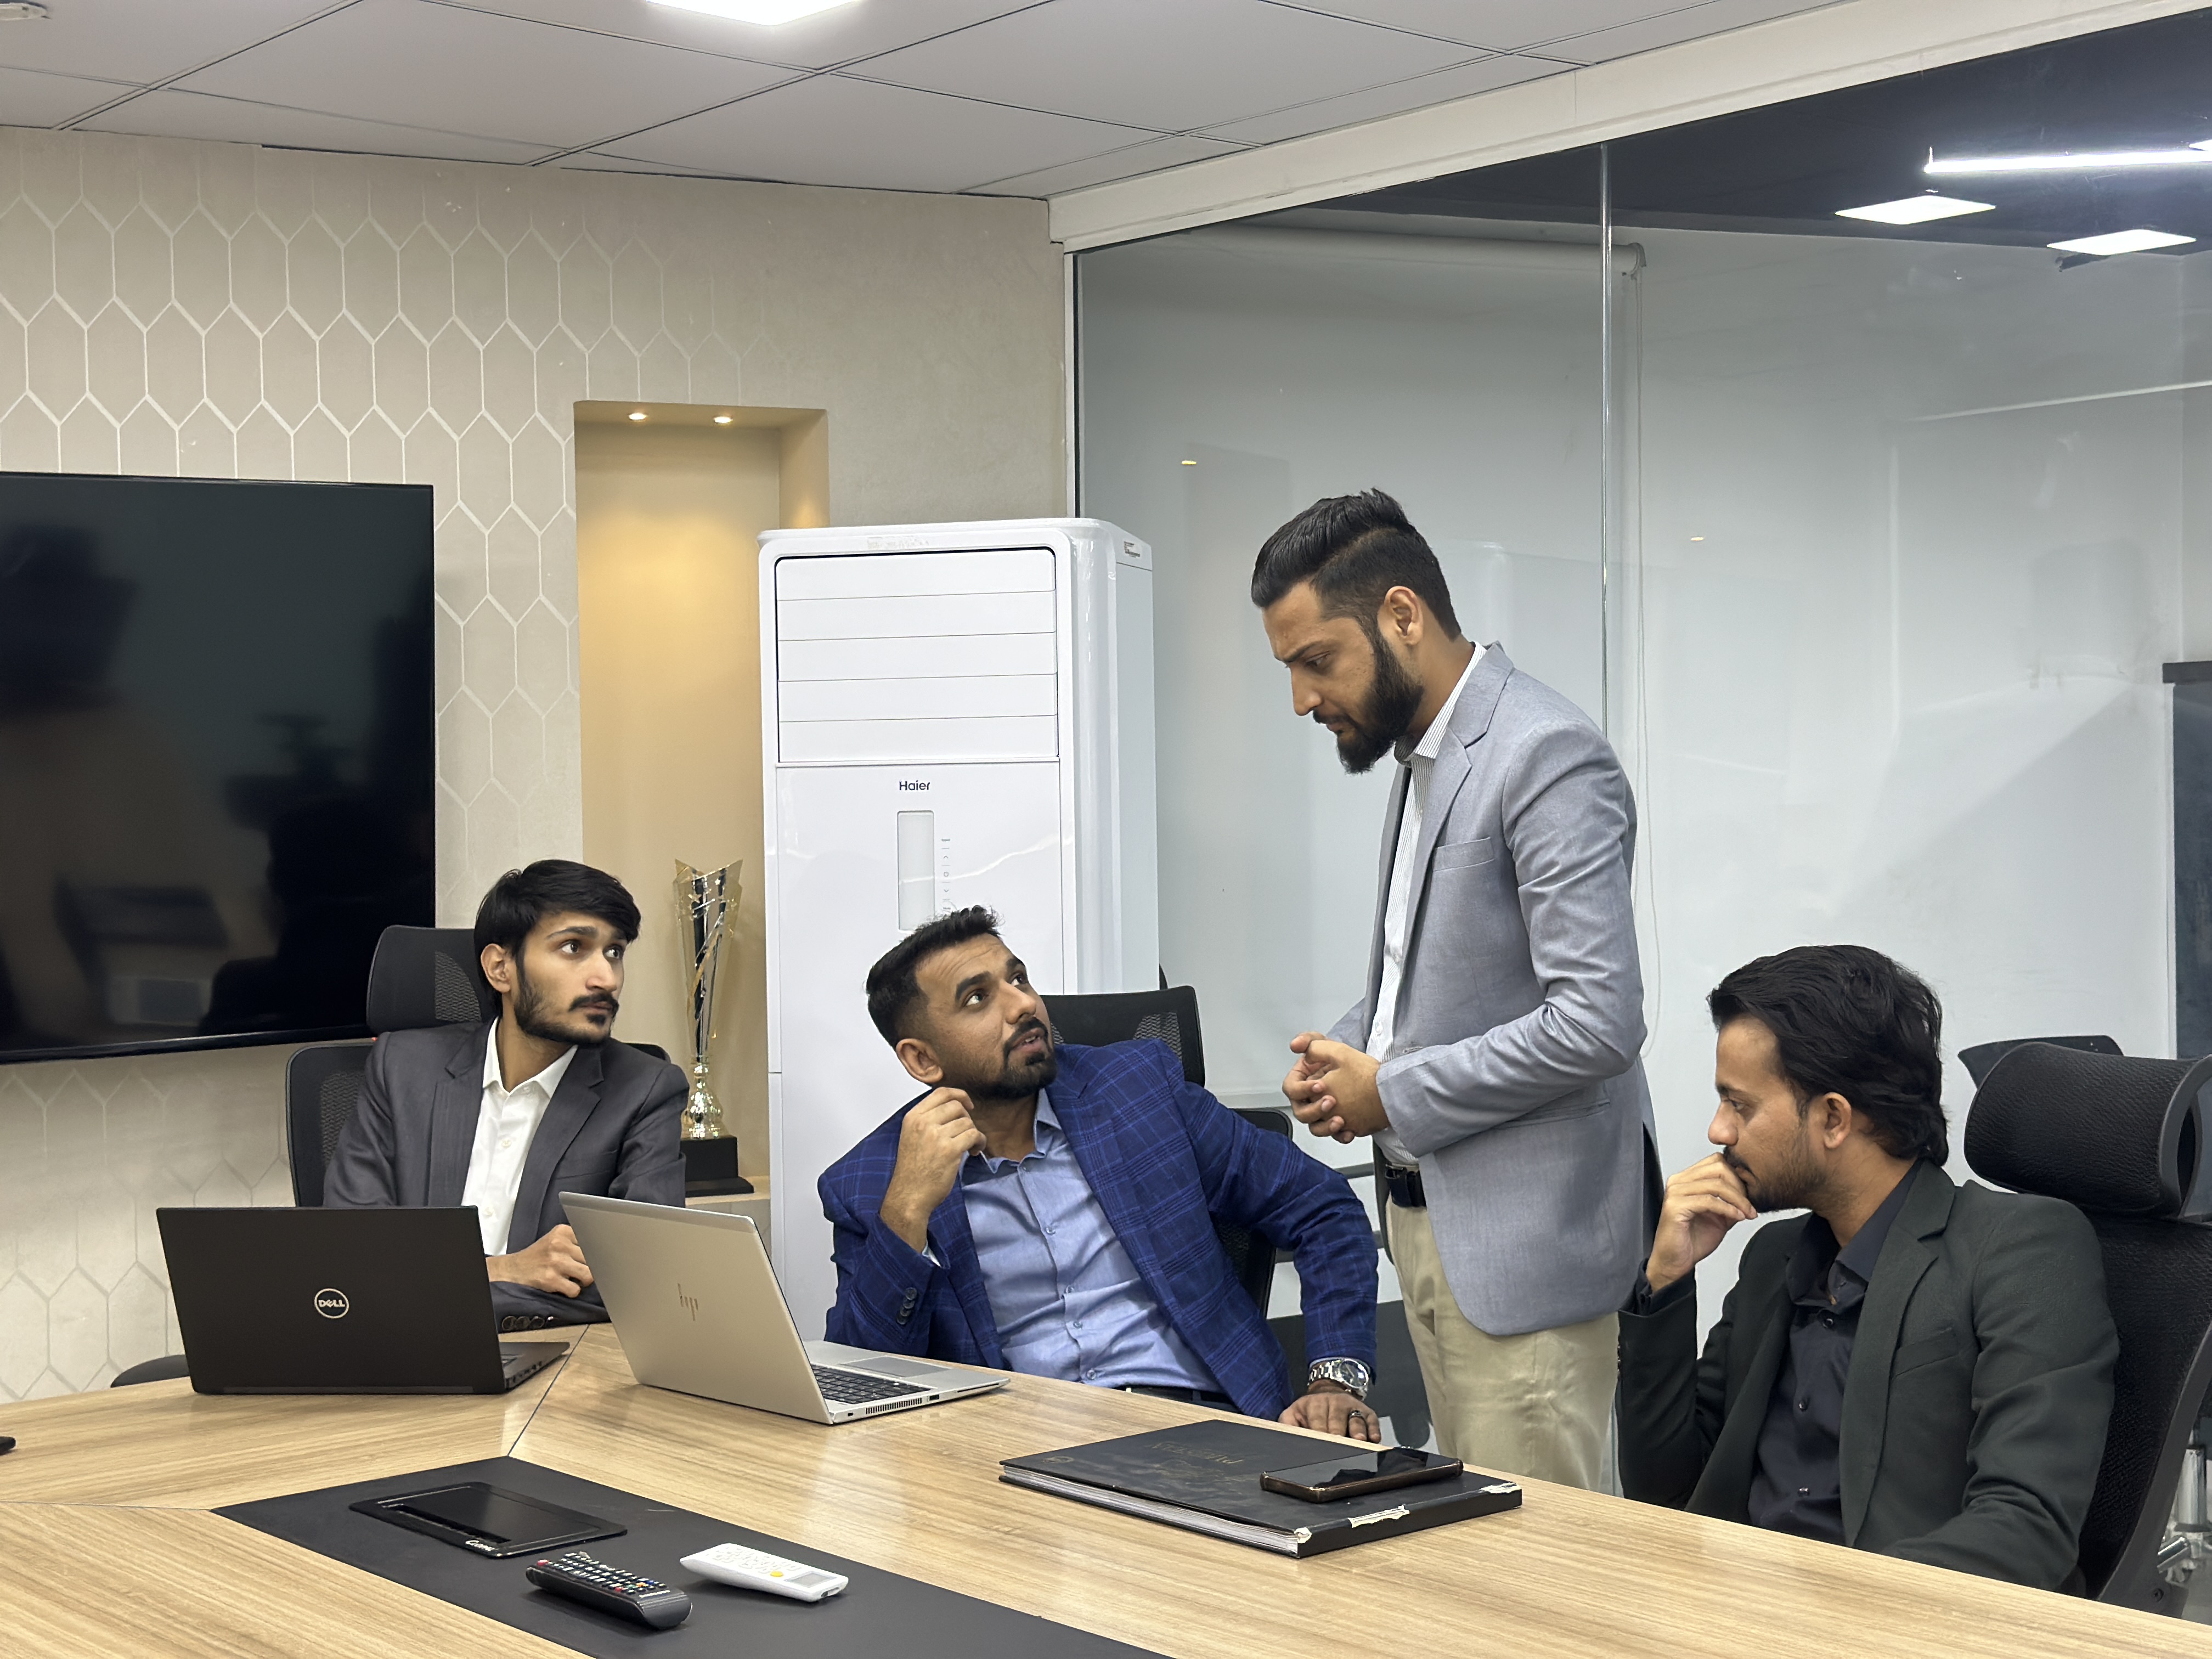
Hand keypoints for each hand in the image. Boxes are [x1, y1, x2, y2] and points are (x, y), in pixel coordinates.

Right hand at [488, 1223, 591, 1295]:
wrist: (514, 1268)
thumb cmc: (539, 1255)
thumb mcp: (556, 1239)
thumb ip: (577, 1241)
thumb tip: (605, 1250)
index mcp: (562, 1232)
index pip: (593, 1240)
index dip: (597, 1252)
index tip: (598, 1256)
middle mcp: (559, 1244)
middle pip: (593, 1258)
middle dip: (591, 1267)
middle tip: (582, 1269)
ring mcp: (556, 1262)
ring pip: (588, 1275)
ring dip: (585, 1280)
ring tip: (577, 1279)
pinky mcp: (551, 1279)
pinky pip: (575, 1290)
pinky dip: (573, 1291)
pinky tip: (566, 1286)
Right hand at [879, 1088, 985, 1252]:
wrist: (908, 1197)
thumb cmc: (912, 1172)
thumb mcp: (912, 1137)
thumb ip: (928, 1121)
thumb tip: (954, 1108)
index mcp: (913, 1118)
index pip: (941, 1093)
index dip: (959, 1095)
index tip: (967, 1104)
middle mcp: (923, 1123)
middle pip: (957, 1106)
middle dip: (967, 1119)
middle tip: (966, 1133)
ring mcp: (936, 1136)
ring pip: (967, 1122)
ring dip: (974, 1133)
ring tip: (970, 1146)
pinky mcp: (950, 1150)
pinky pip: (974, 1135)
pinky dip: (979, 1142)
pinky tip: (974, 1151)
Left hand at [1279, 1383, 1380, 1441]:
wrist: (1328, 1391)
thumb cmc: (1309, 1411)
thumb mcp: (1293, 1413)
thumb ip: (1287, 1425)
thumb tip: (1283, 1437)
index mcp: (1315, 1404)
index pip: (1317, 1420)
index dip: (1318, 1432)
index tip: (1319, 1442)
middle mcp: (1335, 1403)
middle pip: (1337, 1419)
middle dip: (1338, 1433)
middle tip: (1338, 1445)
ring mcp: (1352, 1406)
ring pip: (1356, 1418)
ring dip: (1357, 1430)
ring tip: (1358, 1441)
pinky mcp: (1367, 1411)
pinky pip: (1372, 1419)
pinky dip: (1374, 1429)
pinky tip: (1374, 1439)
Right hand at [1284, 1033, 1388, 1143]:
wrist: (1384, 1087)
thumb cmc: (1361, 1069)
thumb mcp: (1338, 1050)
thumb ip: (1313, 1043)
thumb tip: (1296, 1046)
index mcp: (1308, 1079)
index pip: (1291, 1087)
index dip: (1301, 1088)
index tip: (1319, 1085)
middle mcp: (1313, 1097)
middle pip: (1300, 1110)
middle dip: (1314, 1109)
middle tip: (1330, 1101)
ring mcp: (1325, 1112)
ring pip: (1315, 1126)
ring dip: (1325, 1126)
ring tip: (1339, 1120)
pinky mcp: (1338, 1124)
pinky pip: (1334, 1135)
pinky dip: (1341, 1135)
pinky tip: (1348, 1131)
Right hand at [1645, 1153, 1757, 1293]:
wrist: (1676, 1262)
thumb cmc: (1693, 1239)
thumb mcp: (1720, 1216)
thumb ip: (1731, 1201)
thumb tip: (1752, 1192)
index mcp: (1687, 1179)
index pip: (1717, 1161)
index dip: (1738, 1176)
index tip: (1750, 1194)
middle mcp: (1679, 1181)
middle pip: (1718, 1167)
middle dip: (1740, 1186)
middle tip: (1749, 1205)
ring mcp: (1675, 1192)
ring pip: (1716, 1183)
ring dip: (1738, 1199)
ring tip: (1746, 1213)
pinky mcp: (1675, 1206)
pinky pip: (1709, 1200)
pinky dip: (1728, 1208)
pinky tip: (1737, 1217)